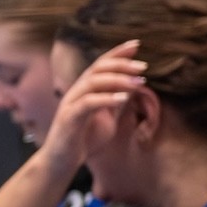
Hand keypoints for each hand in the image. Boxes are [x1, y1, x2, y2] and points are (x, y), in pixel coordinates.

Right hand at [38, 41, 148, 176]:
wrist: (62, 162)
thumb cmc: (84, 140)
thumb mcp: (108, 118)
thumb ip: (118, 101)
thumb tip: (134, 85)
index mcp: (86, 90)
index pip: (101, 65)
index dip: (117, 53)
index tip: (136, 44)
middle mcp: (76, 92)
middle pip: (97, 69)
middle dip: (121, 64)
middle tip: (143, 65)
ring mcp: (71, 104)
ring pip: (93, 82)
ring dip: (117, 80)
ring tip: (138, 81)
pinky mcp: (69, 118)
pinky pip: (87, 104)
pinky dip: (105, 99)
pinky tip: (122, 98)